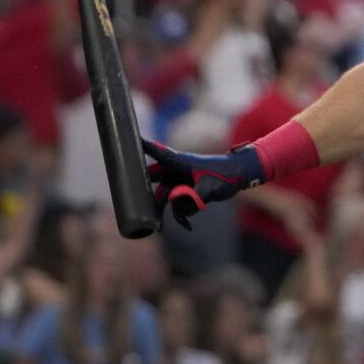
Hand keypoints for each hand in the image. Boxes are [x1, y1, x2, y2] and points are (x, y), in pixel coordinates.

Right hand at [143, 140, 266, 228]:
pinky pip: (175, 205)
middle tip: (138, 206)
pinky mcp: (185, 190)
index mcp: (179, 162)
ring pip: (163, 196)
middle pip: (152, 179)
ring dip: (166, 211)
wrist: (239, 176)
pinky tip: (188, 226)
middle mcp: (175, 170)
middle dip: (144, 193)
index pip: (155, 152)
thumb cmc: (226, 175)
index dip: (139, 146)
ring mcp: (179, 180)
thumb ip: (194, 198)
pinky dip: (180, 215)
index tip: (125, 136)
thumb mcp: (211, 188)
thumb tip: (177, 207)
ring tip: (169, 226)